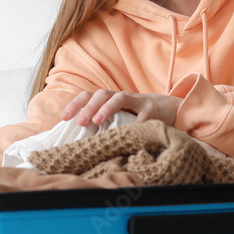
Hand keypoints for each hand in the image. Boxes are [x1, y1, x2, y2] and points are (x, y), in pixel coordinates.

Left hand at [60, 90, 181, 126]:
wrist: (171, 108)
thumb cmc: (139, 115)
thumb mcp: (120, 117)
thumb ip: (104, 123)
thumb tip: (81, 139)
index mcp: (111, 100)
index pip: (89, 96)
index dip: (75, 104)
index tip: (63, 117)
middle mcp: (122, 97)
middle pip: (102, 94)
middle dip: (88, 106)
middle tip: (80, 121)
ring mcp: (138, 101)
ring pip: (120, 98)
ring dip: (106, 108)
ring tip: (97, 120)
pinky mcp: (153, 109)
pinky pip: (144, 115)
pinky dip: (136, 124)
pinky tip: (129, 133)